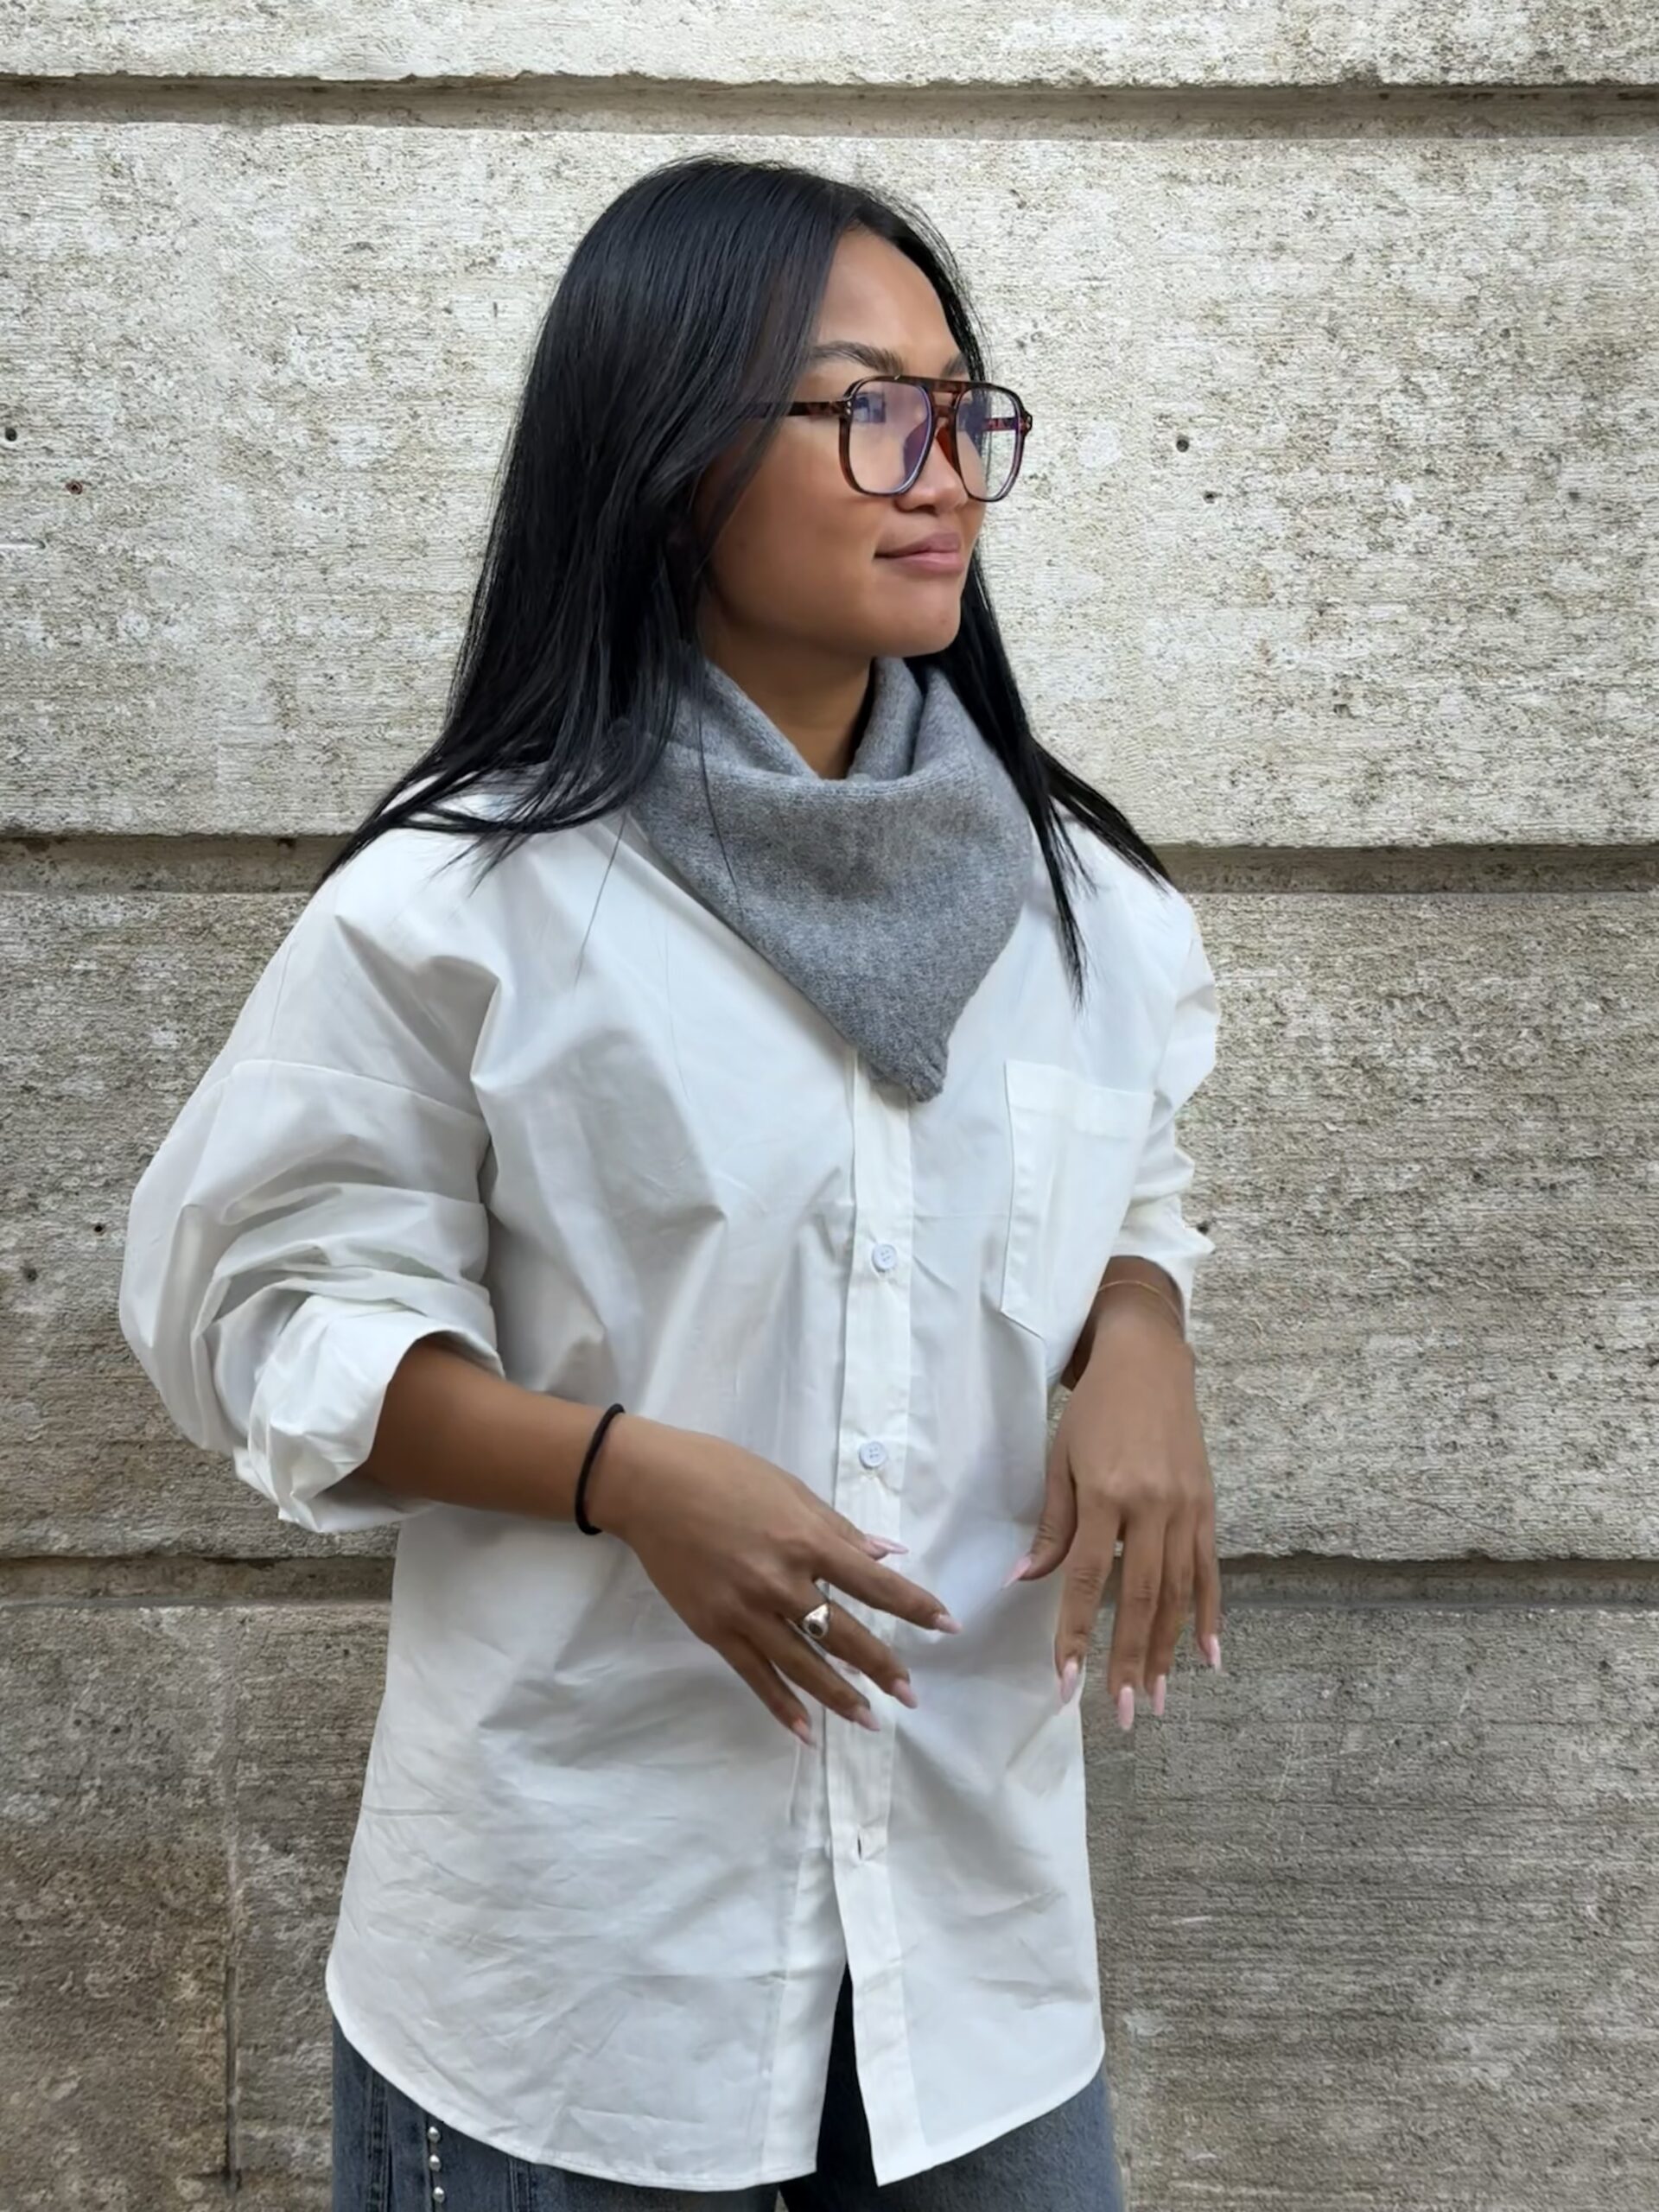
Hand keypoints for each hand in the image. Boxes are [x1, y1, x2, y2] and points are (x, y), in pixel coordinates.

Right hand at [586, 1413, 960, 1744]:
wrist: (650, 1487)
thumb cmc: (723, 1474)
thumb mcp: (790, 1489)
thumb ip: (839, 1528)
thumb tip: (888, 1554)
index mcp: (805, 1539)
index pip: (874, 1584)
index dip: (915, 1607)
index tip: (948, 1626)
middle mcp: (781, 1582)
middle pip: (844, 1634)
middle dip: (883, 1666)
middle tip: (912, 1695)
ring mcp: (746, 1611)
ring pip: (803, 1666)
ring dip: (840, 1697)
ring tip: (871, 1720)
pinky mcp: (715, 1630)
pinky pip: (756, 1676)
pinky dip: (782, 1706)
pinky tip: (806, 1731)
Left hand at [1009, 1299, 1220, 1727]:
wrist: (1149, 1361)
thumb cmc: (1093, 1410)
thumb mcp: (1060, 1459)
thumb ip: (1052, 1525)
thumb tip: (1025, 1581)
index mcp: (1106, 1494)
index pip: (1086, 1579)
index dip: (1075, 1632)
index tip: (1066, 1681)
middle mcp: (1152, 1506)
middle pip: (1140, 1598)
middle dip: (1131, 1660)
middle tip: (1124, 1712)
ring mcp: (1187, 1509)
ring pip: (1178, 1593)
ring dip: (1168, 1652)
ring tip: (1159, 1699)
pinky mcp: (1208, 1507)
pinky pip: (1209, 1573)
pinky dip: (1209, 1617)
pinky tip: (1208, 1658)